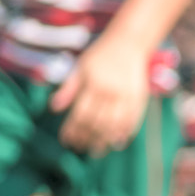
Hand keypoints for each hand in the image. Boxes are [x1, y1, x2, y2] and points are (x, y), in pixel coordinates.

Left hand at [52, 35, 150, 153]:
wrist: (129, 44)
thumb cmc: (100, 56)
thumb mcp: (80, 69)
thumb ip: (68, 89)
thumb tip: (54, 108)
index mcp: (94, 85)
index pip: (81, 114)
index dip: (72, 130)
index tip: (66, 140)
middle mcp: (111, 93)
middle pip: (97, 123)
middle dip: (86, 138)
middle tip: (79, 147)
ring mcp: (127, 97)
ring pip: (115, 126)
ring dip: (104, 141)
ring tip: (96, 151)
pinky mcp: (140, 99)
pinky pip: (133, 121)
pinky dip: (125, 134)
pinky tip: (117, 142)